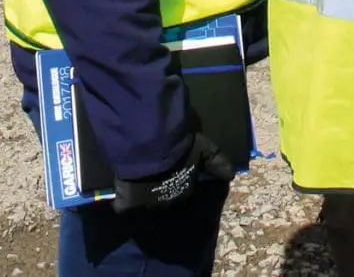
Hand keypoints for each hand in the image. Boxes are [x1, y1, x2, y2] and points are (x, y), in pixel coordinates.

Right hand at [110, 134, 238, 212]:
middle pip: (166, 199)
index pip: (185, 192)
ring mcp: (146, 203)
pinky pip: (123, 207)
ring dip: (145, 196)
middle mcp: (166, 201)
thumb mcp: (204, 149)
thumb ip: (218, 161)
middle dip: (163, 192)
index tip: (176, 174)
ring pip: (146, 204)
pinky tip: (121, 197)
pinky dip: (122, 204)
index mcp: (185, 190)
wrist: (150, 146)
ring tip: (141, 184)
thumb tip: (231, 175)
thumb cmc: (179, 148)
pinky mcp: (126, 201)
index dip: (181, 182)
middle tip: (157, 178)